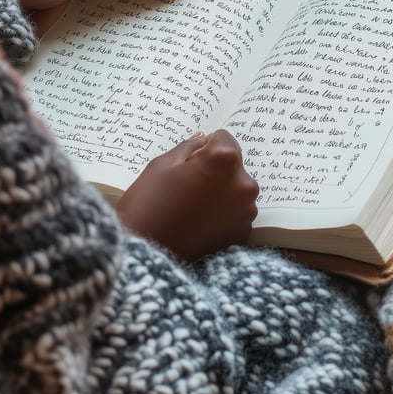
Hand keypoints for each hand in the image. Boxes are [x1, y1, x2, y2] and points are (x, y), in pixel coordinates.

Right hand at [116, 130, 258, 261]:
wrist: (146, 254)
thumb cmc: (149, 204)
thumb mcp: (162, 165)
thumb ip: (188, 148)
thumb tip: (203, 141)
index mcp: (224, 160)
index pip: (223, 138)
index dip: (204, 148)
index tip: (188, 163)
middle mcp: (243, 184)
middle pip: (232, 165)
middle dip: (215, 170)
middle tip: (187, 186)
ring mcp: (246, 211)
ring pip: (235, 189)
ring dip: (221, 192)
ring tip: (192, 206)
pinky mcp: (243, 232)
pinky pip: (235, 212)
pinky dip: (223, 213)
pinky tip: (199, 222)